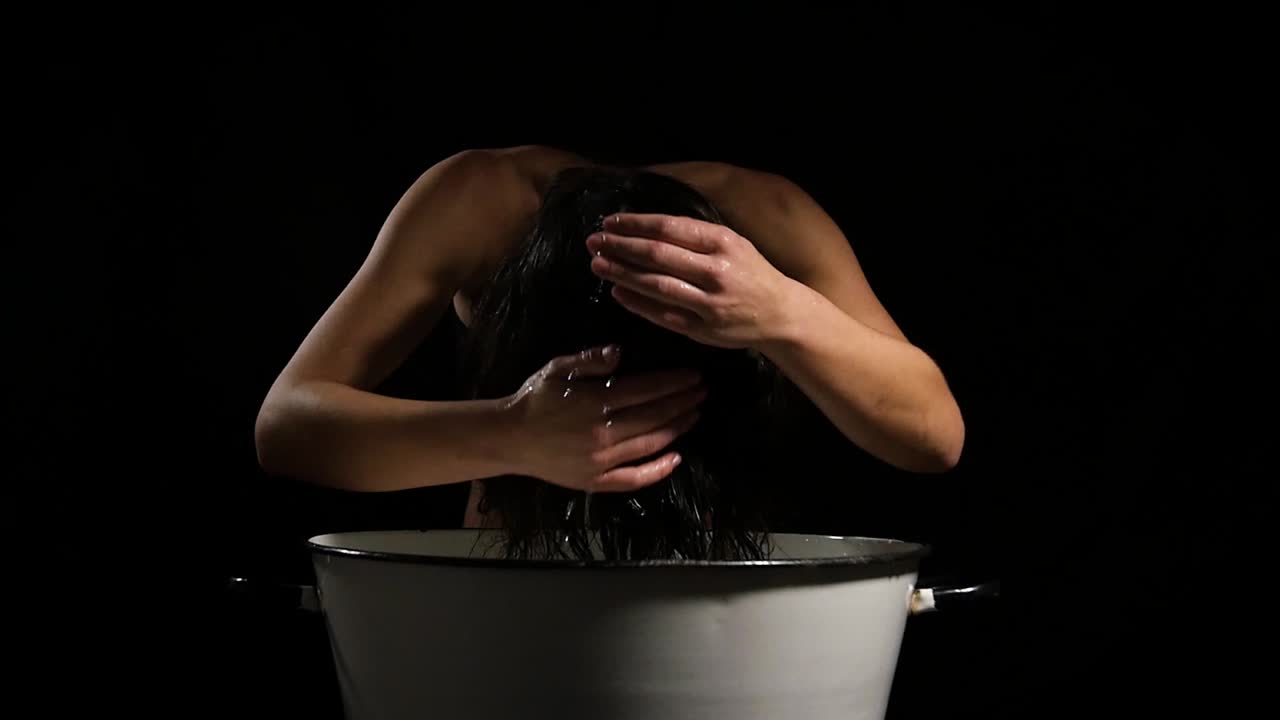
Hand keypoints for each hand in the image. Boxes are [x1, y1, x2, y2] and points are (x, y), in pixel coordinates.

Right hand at [503, 344, 705, 491]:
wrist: (509, 438)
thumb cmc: (535, 399)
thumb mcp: (557, 369)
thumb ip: (590, 360)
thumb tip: (621, 352)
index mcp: (594, 402)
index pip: (646, 390)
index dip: (674, 383)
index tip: (693, 376)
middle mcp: (602, 433)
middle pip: (654, 416)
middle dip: (682, 403)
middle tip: (702, 392)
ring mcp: (600, 461)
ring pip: (650, 444)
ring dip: (677, 429)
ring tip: (695, 415)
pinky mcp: (596, 482)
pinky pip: (634, 479)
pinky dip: (658, 470)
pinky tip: (676, 458)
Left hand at [586, 213, 794, 348]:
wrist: (780, 314)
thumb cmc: (751, 273)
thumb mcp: (733, 243)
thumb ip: (696, 236)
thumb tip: (647, 227)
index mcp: (723, 242)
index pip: (669, 228)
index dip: (635, 224)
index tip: (611, 222)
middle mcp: (716, 271)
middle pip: (657, 255)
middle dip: (621, 246)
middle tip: (594, 241)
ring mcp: (709, 302)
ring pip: (656, 285)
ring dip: (622, 274)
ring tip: (598, 264)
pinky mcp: (703, 329)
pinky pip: (663, 314)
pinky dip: (637, 303)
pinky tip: (617, 293)